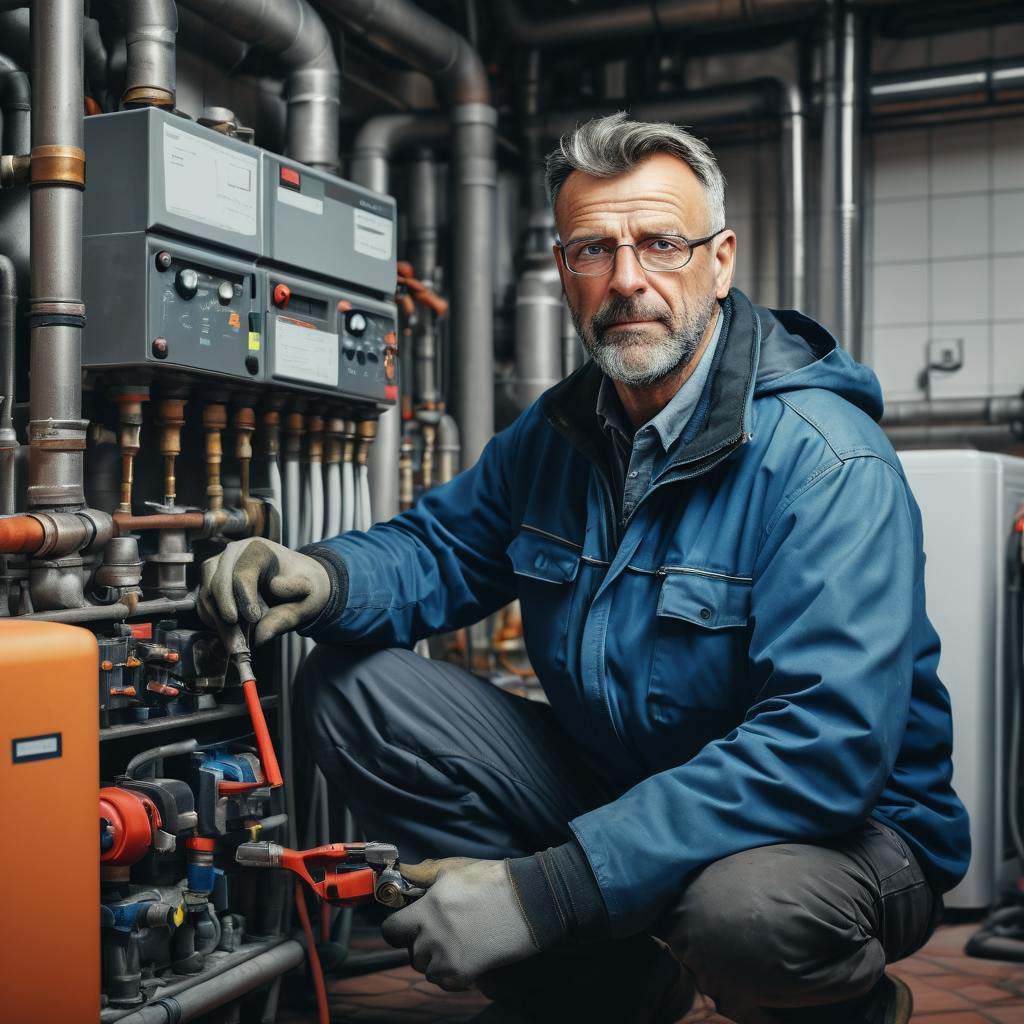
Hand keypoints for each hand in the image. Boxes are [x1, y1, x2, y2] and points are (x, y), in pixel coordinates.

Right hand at [197, 537, 330, 645]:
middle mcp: (235, 553)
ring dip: (217, 620)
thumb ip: (287, 615)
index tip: (254, 618)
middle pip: (218, 581)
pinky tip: (228, 633)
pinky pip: (204, 602)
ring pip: (207, 593)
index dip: (245, 597)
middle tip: (236, 635)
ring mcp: (220, 566)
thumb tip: (261, 632)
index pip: (243, 571)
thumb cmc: (302, 584)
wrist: (297, 583)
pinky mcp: (212, 582)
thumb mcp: (306, 597)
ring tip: (234, 640)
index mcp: (259, 549)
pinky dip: (212, 620)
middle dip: (226, 611)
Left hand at [381, 857, 538, 990]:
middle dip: (419, 942)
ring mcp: (447, 957)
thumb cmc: (491, 881)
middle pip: (410, 951)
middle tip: (438, 930)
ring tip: (455, 941)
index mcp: (427, 909)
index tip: (409, 922)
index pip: (391, 929)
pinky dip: (450, 972)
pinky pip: (444, 981)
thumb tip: (402, 873)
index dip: (398, 926)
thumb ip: (423, 873)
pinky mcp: (464, 973)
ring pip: (426, 967)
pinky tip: (464, 955)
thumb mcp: (454, 869)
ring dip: (435, 958)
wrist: (528, 902)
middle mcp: (432, 936)